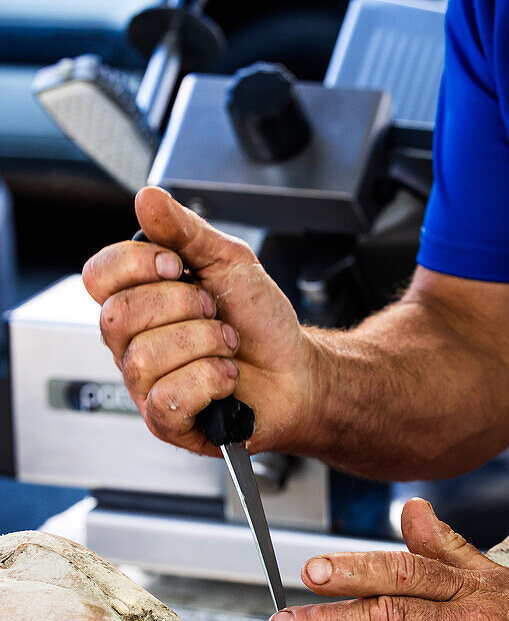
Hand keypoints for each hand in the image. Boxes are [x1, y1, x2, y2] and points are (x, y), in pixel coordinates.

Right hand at [82, 186, 318, 456]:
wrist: (297, 372)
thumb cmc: (261, 324)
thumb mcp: (229, 262)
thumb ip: (186, 231)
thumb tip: (148, 198)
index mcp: (139, 300)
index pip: (98, 276)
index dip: (137, 265)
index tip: (179, 267)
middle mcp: (133, 343)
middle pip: (118, 316)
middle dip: (183, 307)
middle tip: (215, 313)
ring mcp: (146, 385)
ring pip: (145, 358)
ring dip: (204, 344)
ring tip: (227, 346)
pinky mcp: (167, 422)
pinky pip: (167, 397)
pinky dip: (209, 380)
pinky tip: (226, 377)